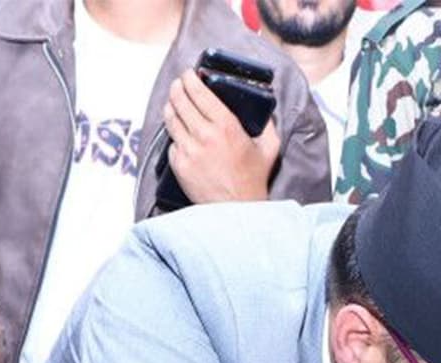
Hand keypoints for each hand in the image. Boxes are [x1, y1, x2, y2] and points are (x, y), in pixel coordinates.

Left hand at [163, 69, 280, 203]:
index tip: (189, 74)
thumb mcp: (269, 148)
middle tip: (179, 84)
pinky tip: (180, 132)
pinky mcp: (179, 164)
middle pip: (179, 100)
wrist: (237, 210)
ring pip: (170, 118)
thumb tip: (266, 111)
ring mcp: (189, 150)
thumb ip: (268, 125)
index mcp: (226, 127)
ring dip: (171, 106)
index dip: (190, 79)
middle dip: (177, 87)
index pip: (199, 92)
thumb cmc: (253, 180)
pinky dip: (175, 134)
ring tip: (174, 102)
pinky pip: (172, 142)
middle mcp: (204, 135)